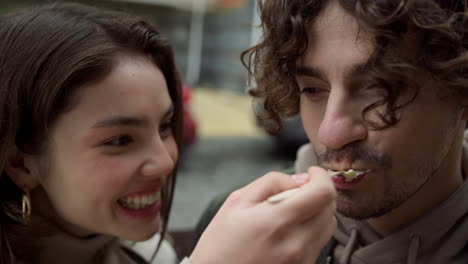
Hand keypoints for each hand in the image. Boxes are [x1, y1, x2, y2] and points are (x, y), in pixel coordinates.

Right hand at [189, 166, 336, 263]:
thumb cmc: (220, 244)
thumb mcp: (236, 202)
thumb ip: (270, 183)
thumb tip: (298, 178)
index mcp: (277, 221)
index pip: (322, 193)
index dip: (321, 176)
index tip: (311, 173)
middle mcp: (296, 243)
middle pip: (330, 209)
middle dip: (318, 193)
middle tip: (298, 191)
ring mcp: (301, 259)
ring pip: (328, 226)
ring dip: (317, 212)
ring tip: (292, 212)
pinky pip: (319, 243)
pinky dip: (311, 230)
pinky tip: (289, 230)